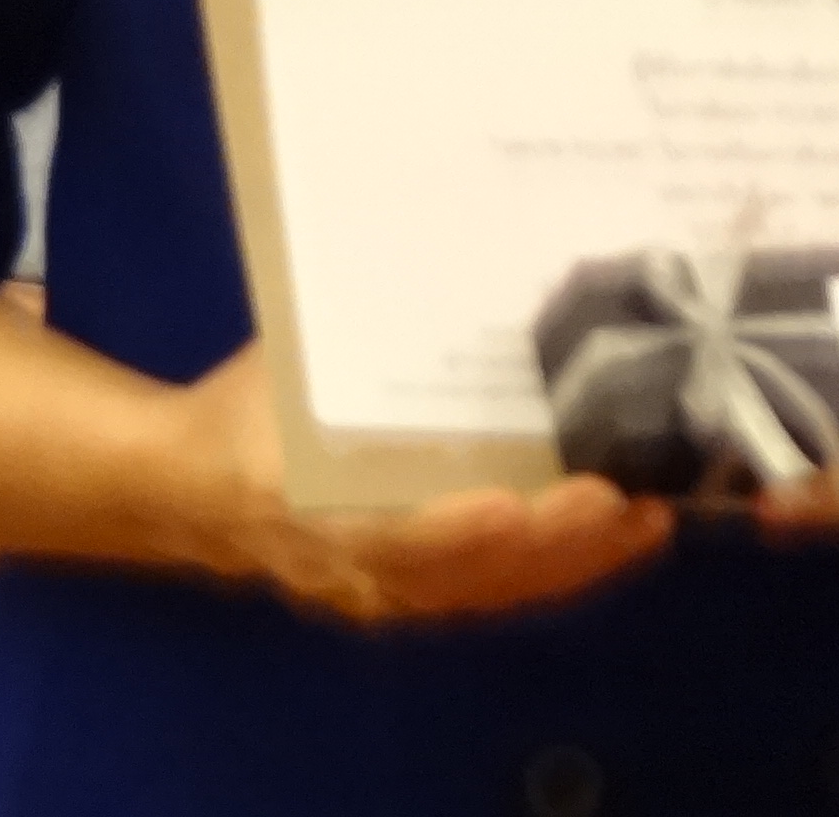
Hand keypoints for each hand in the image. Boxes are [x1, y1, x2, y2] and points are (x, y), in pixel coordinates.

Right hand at [154, 346, 671, 625]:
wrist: (190, 484)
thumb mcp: (293, 357)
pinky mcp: (411, 596)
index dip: (446, 530)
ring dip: (570, 562)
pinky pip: (491, 595)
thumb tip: (447, 241)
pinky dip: (557, 572)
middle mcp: (350, 566)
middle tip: (621, 497)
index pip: (381, 533)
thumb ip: (360, 330)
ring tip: (648, 518)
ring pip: (487, 591)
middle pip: (458, 573)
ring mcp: (382, 593)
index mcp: (301, 503)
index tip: (506, 505)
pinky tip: (617, 539)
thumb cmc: (253, 405)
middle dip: (546, 543)